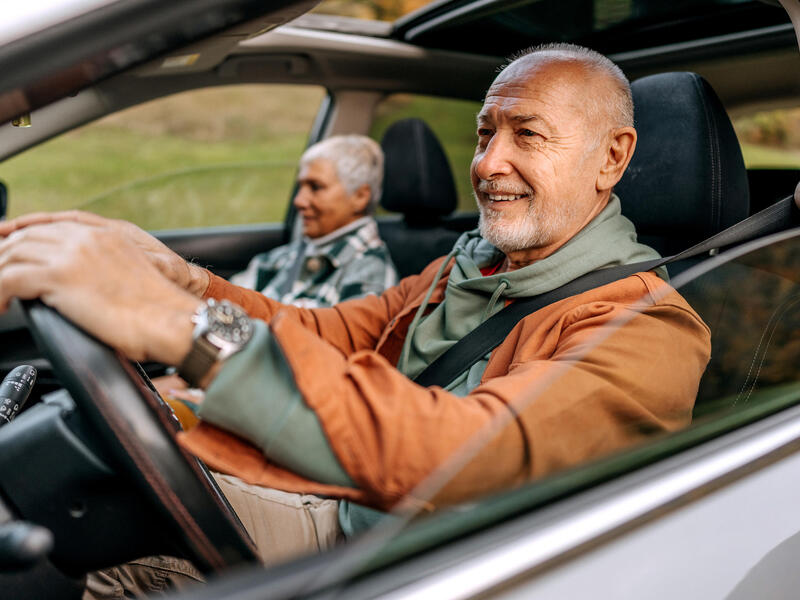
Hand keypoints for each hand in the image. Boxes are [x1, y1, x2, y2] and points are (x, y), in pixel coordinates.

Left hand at [0, 221, 202, 363]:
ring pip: (12, 254)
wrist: (172, 319)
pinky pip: (8, 278)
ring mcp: (72, 255)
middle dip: (5, 255)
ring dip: (0, 275)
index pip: (52, 224)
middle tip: (0, 276)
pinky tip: (1, 306)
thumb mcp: (134, 275)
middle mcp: (87, 238)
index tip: (8, 245)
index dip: (24, 233)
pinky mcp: (60, 277)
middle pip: (27, 236)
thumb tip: (91, 287)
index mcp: (107, 234)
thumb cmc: (161, 311)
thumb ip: (108, 269)